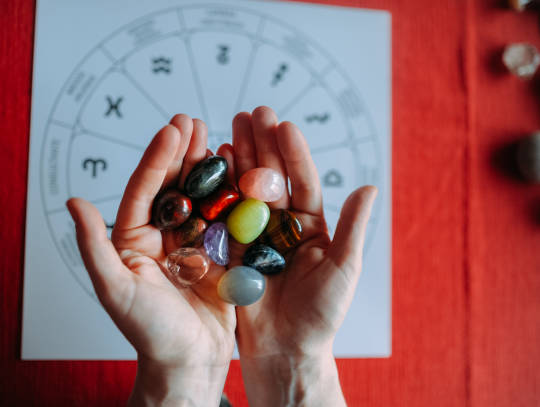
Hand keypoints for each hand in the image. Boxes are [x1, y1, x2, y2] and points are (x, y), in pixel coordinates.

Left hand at [66, 115, 234, 405]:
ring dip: (207, 166)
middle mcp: (161, 237)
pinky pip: (224, 217)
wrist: (189, 362)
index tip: (172, 129)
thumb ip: (93, 246)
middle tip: (192, 120)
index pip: (144, 190)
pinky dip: (232, 193)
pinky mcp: (218, 254)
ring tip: (215, 136)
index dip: (157, 158)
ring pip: (199, 196)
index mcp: (133, 240)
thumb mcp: (115, 289)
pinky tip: (239, 170)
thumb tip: (73, 202)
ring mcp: (192, 243)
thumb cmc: (150, 332)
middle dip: (181, 152)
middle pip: (172, 186)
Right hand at [227, 106, 377, 405]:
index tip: (285, 126)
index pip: (303, 182)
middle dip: (264, 144)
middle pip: (273, 177)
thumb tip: (370, 188)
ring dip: (242, 157)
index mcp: (311, 224)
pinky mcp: (233, 248)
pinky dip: (221, 187)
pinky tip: (217, 161)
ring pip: (248, 189)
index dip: (295, 154)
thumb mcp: (343, 269)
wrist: (286, 348)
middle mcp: (283, 223)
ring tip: (232, 125)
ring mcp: (256, 233)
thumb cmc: (321, 313)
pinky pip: (226, 214)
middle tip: (253, 112)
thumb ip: (352, 229)